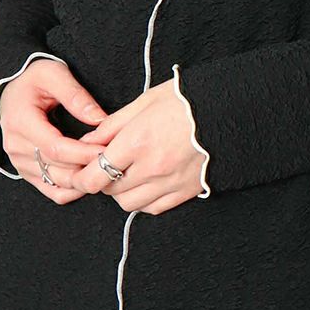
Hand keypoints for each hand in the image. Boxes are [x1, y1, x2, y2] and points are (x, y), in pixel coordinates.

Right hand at [0, 58, 109, 204]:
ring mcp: (20, 162)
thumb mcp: (53, 73)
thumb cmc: (34, 79)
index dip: (84, 153)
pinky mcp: (27, 171)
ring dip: (84, 181)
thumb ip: (75, 95)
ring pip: (57, 184)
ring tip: (107, 170)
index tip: (108, 150)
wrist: (14, 90)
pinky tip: (90, 179)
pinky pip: (51, 190)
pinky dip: (73, 190)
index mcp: (21, 122)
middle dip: (89, 168)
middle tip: (115, 162)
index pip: (56, 148)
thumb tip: (99, 119)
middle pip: (58, 170)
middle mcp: (17, 147)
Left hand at [70, 78, 205, 214]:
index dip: (81, 177)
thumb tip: (88, 141)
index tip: (80, 170)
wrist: (229, 110)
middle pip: (109, 190)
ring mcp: (170, 183)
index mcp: (137, 142)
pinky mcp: (186, 191)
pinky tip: (146, 184)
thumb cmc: (186, 101)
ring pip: (129, 204)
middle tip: (106, 165)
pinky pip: (154, 208)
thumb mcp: (144, 102)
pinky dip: (144, 201)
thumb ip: (112, 125)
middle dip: (101, 179)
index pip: (94, 175)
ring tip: (127, 175)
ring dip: (122, 192)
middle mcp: (151, 168)